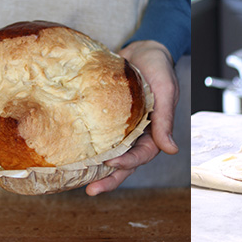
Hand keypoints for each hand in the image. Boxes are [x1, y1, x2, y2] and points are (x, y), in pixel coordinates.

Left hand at [86, 40, 178, 195]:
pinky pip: (95, 138)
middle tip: (91, 191)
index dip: (128, 162)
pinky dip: (85, 149)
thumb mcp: (166, 90)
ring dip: (95, 171)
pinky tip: (69, 156)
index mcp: (154, 132)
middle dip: (109, 180)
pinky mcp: (105, 120)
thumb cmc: (158, 67)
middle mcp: (136, 135)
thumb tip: (172, 150)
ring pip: (108, 155)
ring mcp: (120, 129)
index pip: (142, 155)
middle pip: (124, 164)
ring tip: (76, 182)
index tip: (111, 164)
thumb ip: (166, 119)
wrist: (142, 49)